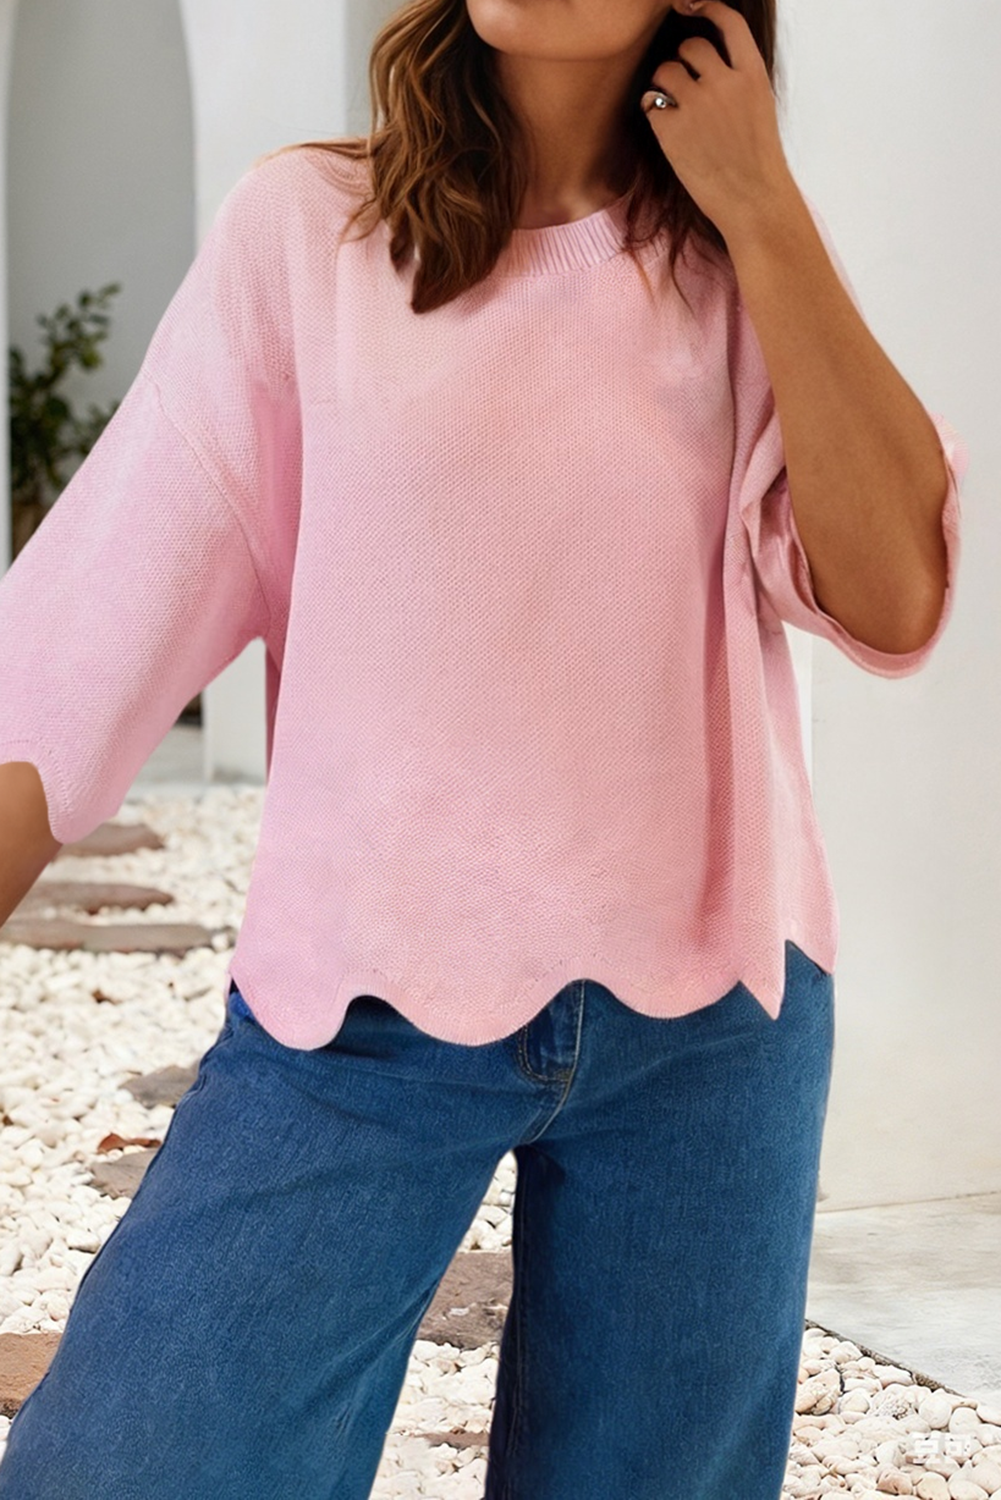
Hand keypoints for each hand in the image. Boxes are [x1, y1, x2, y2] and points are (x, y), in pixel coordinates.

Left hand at [640, 0, 798, 242]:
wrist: (753, 203)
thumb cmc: (756, 164)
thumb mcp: (759, 110)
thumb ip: (737, 81)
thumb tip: (707, 63)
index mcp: (752, 75)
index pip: (729, 22)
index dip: (708, 7)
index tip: (692, 6)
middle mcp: (725, 82)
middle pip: (691, 46)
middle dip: (683, 62)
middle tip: (685, 88)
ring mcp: (698, 104)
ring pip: (666, 71)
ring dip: (664, 85)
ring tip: (674, 110)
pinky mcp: (673, 128)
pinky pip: (650, 103)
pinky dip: (653, 112)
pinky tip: (666, 131)